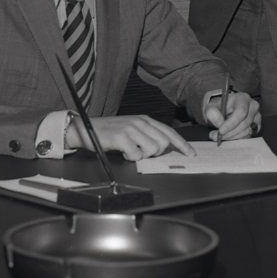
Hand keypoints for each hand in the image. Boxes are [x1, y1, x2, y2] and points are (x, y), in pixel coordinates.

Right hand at [68, 115, 196, 161]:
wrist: (85, 127)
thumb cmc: (109, 132)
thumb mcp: (131, 128)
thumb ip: (147, 134)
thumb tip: (164, 147)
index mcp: (145, 119)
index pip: (169, 132)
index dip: (182, 144)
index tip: (191, 154)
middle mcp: (140, 122)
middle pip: (163, 143)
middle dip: (156, 153)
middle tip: (141, 151)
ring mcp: (131, 128)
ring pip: (153, 149)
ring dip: (142, 155)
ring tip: (130, 150)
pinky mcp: (121, 137)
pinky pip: (136, 155)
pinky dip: (130, 158)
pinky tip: (122, 152)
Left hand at [203, 90, 260, 141]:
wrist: (224, 108)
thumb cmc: (219, 106)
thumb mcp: (212, 106)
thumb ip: (212, 112)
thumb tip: (219, 122)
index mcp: (242, 98)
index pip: (241, 112)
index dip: (231, 123)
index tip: (220, 131)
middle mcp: (253, 106)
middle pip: (244, 123)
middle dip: (230, 132)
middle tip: (217, 136)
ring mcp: (257, 117)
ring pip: (247, 131)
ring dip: (232, 136)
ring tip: (220, 136)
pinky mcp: (257, 126)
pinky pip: (248, 136)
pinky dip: (237, 138)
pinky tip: (228, 135)